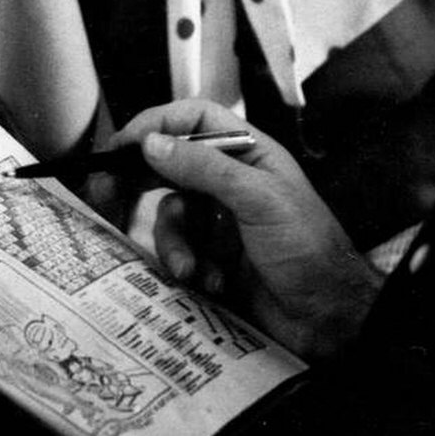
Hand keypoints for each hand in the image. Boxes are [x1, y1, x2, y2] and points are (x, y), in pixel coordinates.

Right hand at [107, 102, 382, 360]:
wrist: (328, 316)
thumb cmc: (308, 249)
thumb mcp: (258, 200)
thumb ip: (205, 167)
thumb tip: (152, 142)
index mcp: (249, 154)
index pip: (195, 120)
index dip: (158, 124)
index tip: (122, 144)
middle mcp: (231, 182)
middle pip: (171, 165)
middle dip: (140, 182)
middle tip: (106, 194)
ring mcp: (221, 221)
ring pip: (170, 216)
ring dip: (173, 243)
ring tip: (190, 268)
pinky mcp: (214, 258)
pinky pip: (180, 252)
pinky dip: (189, 267)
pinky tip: (212, 283)